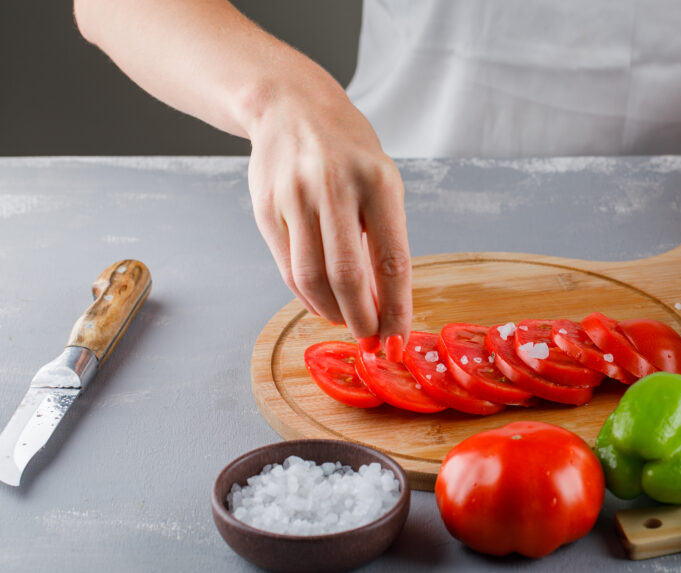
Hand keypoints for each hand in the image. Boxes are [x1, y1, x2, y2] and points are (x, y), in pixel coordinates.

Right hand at [246, 84, 410, 356]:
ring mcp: (294, 198)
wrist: (290, 107)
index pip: (391, 260)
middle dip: (361, 320)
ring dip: (332, 312)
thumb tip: (385, 305)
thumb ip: (384, 238)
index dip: (395, 308)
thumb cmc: (348, 151)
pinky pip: (288, 269)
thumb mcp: (382, 182)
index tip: (398, 340)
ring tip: (348, 321)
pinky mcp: (266, 209)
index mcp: (377, 181)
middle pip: (346, 276)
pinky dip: (308, 296)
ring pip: (311, 279)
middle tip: (370, 340)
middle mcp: (333, 187)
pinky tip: (323, 303)